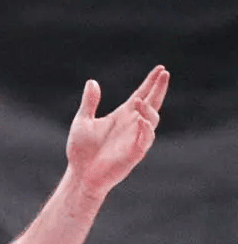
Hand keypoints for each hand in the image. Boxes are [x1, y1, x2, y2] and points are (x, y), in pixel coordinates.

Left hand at [65, 65, 168, 199]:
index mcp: (122, 116)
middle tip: (164, 74)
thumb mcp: (82, 121)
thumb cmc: (81, 150)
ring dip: (147, 110)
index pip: (142, 95)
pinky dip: (145, 130)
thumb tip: (92, 82)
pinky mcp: (134, 154)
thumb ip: (89, 103)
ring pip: (151, 121)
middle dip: (159, 89)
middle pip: (152, 104)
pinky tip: (140, 121)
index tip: (161, 69)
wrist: (79, 174)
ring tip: (138, 101)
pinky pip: (145, 141)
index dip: (151, 83)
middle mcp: (132, 125)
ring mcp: (135, 139)